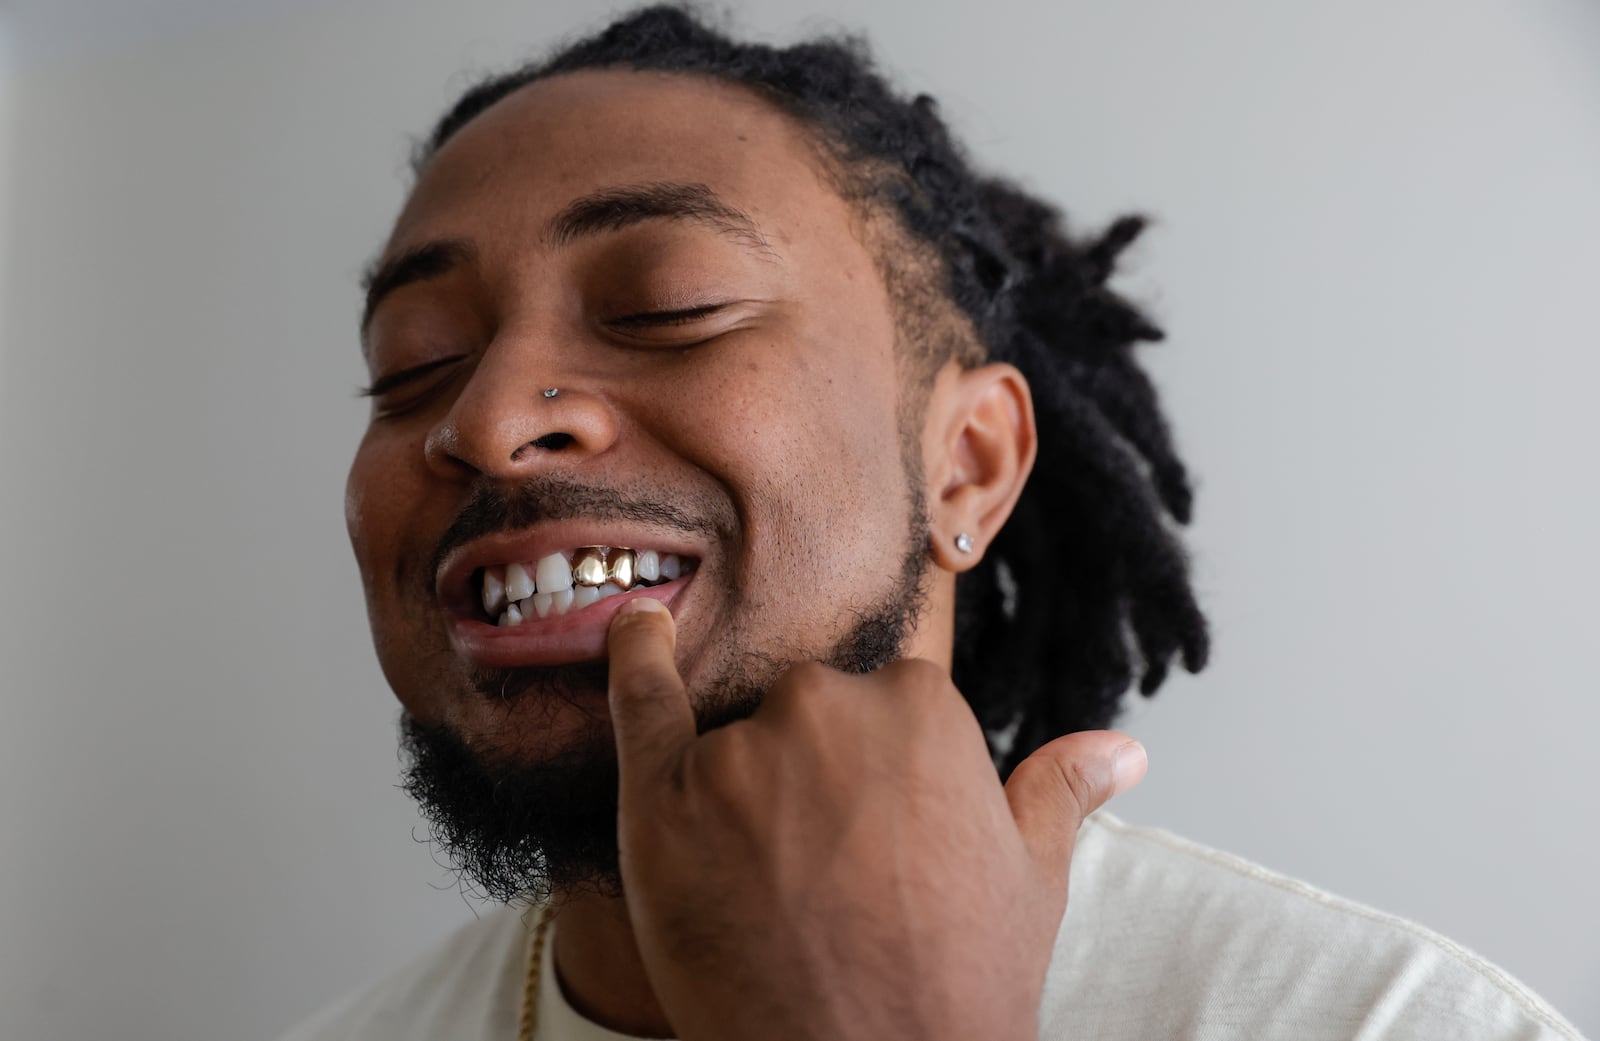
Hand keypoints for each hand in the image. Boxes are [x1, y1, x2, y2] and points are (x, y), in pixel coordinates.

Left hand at [605, 598, 1146, 1040]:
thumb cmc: (958, 982)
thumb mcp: (1030, 881)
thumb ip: (1060, 790)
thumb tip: (1121, 749)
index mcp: (922, 706)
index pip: (884, 701)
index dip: (879, 776)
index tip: (880, 835)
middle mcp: (828, 707)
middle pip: (807, 709)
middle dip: (815, 773)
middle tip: (828, 870)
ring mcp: (740, 751)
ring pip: (735, 736)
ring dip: (745, 789)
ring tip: (772, 887)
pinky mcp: (662, 797)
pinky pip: (639, 699)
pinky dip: (632, 656)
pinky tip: (635, 627)